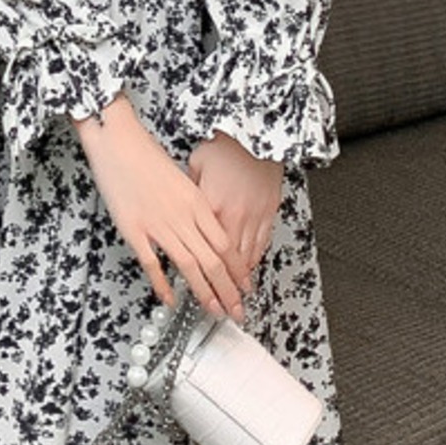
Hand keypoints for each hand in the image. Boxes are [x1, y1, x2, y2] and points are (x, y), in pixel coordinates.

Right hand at [73, 96, 246, 317]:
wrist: (119, 142)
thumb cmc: (148, 156)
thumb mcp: (184, 178)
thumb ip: (196, 205)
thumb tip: (208, 229)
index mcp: (198, 202)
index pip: (226, 245)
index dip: (238, 271)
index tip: (245, 287)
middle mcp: (183, 216)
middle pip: (213, 261)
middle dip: (228, 291)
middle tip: (237, 311)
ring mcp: (158, 224)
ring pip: (189, 267)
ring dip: (204, 293)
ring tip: (214, 310)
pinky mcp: (134, 229)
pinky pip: (152, 264)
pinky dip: (163, 285)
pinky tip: (170, 299)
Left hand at [187, 131, 283, 288]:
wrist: (254, 133)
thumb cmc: (222, 148)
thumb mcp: (194, 168)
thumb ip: (187, 197)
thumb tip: (178, 211)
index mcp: (209, 208)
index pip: (202, 253)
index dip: (202, 278)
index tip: (201, 296)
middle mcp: (233, 216)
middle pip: (225, 263)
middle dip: (226, 291)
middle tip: (226, 312)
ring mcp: (252, 215)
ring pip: (245, 256)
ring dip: (241, 281)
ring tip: (239, 300)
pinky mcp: (267, 210)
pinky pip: (261, 242)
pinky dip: (254, 260)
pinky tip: (250, 272)